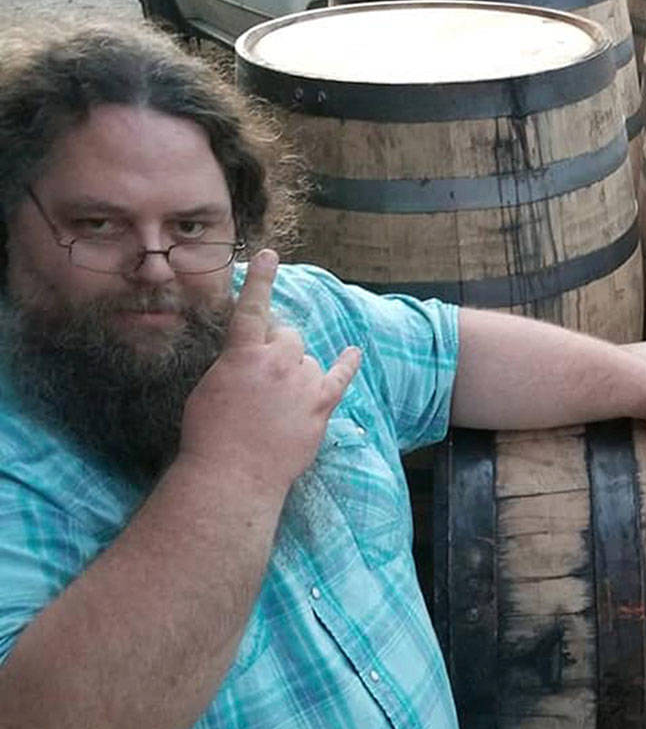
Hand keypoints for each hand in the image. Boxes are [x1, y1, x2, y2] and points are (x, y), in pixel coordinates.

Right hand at [176, 250, 361, 494]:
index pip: (252, 307)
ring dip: (299, 370)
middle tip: (265, 374)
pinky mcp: (322, 406)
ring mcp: (303, 383)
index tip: (269, 256)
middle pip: (289, 336)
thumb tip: (249, 356)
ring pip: (309, 360)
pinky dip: (347, 364)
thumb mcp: (210, 387)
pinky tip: (353, 353)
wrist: (234, 473)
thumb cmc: (209, 434)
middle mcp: (278, 362)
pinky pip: (339, 377)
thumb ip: (233, 364)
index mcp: (243, 354)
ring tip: (280, 400)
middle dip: (279, 347)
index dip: (261, 279)